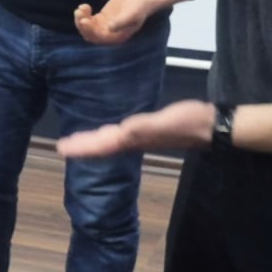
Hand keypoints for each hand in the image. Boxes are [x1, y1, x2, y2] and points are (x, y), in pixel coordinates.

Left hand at [56, 100, 213, 158]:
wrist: (209, 125)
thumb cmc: (187, 122)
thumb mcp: (163, 123)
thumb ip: (142, 129)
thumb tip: (122, 132)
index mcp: (132, 138)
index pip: (101, 145)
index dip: (81, 147)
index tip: (62, 149)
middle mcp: (133, 140)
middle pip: (102, 146)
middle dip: (82, 146)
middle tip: (62, 147)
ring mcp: (141, 137)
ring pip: (109, 142)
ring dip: (92, 142)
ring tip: (77, 142)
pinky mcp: (148, 131)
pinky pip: (120, 136)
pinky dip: (107, 136)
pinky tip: (108, 133)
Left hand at [74, 0, 160, 45]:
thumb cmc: (139, 7)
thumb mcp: (132, 14)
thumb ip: (121, 22)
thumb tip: (108, 28)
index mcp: (116, 38)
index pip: (98, 38)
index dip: (90, 30)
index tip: (84, 20)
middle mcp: (109, 35)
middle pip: (90, 34)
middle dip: (82, 25)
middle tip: (79, 11)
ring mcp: (104, 26)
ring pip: (87, 27)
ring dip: (81, 19)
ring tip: (80, 8)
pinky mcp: (101, 18)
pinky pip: (88, 19)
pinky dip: (84, 14)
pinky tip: (84, 6)